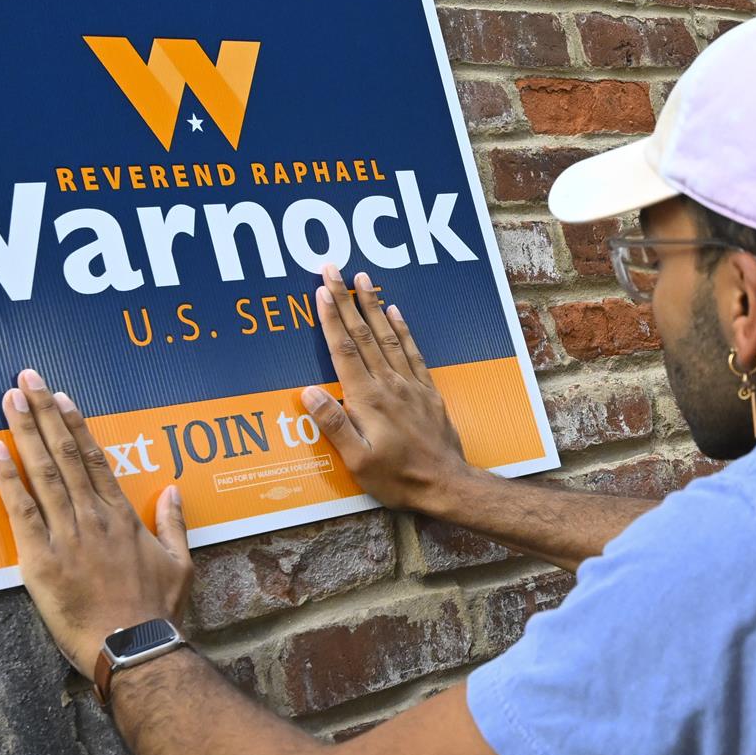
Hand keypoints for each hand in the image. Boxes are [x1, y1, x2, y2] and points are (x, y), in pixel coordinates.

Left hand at [0, 369, 192, 674]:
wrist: (134, 647)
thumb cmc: (157, 611)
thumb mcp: (181, 563)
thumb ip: (174, 524)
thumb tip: (174, 491)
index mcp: (124, 517)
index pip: (96, 459)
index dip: (76, 425)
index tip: (62, 398)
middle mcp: (94, 516)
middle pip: (66, 454)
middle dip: (44, 413)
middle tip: (27, 379)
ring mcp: (67, 534)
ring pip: (44, 471)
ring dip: (25, 431)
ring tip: (10, 399)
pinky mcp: (41, 559)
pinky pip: (21, 510)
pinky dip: (8, 478)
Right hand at [303, 264, 473, 514]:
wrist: (446, 484)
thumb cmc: (398, 478)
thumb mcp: (357, 462)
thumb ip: (333, 425)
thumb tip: (308, 392)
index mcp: (368, 400)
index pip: (344, 350)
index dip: (331, 318)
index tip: (321, 291)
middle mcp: (390, 385)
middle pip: (363, 335)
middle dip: (346, 300)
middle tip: (333, 270)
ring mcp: (411, 385)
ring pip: (388, 336)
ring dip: (373, 305)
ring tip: (363, 279)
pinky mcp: (427, 391)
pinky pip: (412, 351)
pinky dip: (402, 329)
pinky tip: (396, 311)